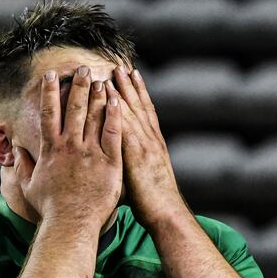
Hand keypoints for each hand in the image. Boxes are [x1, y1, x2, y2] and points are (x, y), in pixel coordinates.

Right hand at [14, 67, 122, 229]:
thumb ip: (22, 165)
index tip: (50, 75)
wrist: (71, 225)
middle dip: (78, 85)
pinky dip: (114, 115)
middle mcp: (70, 146)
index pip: (48, 113)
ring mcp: (90, 153)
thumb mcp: (28, 186)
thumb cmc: (49, 209)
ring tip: (102, 79)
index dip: (49, 92)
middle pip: (74, 108)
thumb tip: (15, 149)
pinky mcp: (109, 162)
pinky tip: (118, 101)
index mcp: (50, 150)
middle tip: (83, 68)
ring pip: (94, 116)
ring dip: (98, 95)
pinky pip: (113, 133)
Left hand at [109, 66, 185, 228]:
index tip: (131, 76)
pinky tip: (111, 95)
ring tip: (115, 70)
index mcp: (152, 145)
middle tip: (120, 64)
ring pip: (132, 110)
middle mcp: (150, 140)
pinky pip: (125, 125)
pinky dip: (118, 108)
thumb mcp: (141, 178)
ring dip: (123, 89)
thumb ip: (130, 165)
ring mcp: (145, 144)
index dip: (138, 93)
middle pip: (138, 106)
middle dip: (129, 84)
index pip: (145, 113)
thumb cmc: (151, 203)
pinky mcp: (137, 152)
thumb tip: (114, 164)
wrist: (165, 212)